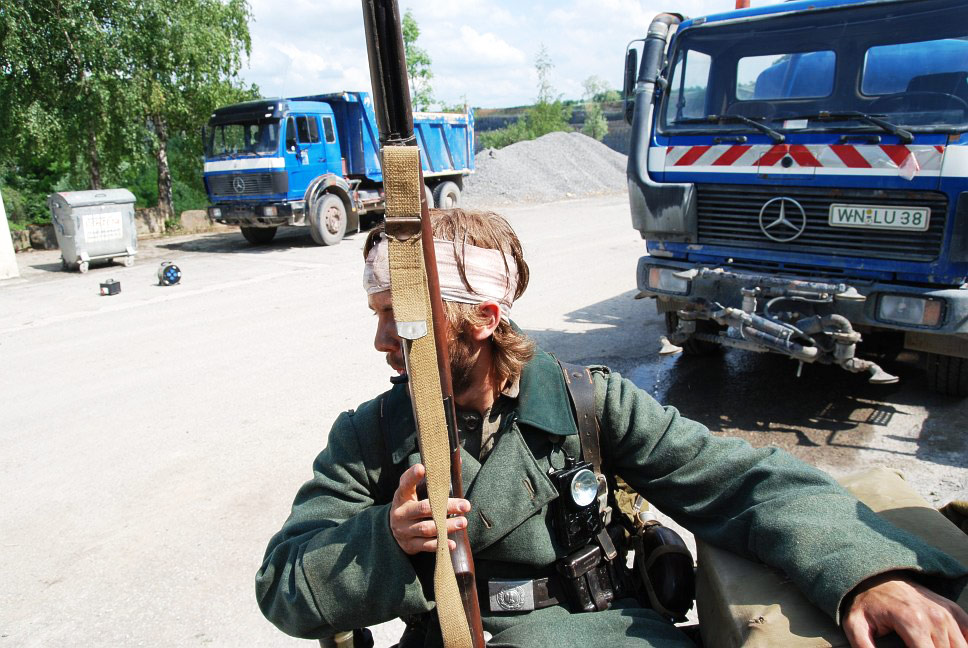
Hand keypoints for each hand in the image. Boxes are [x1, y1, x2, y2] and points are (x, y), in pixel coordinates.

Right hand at [389, 463, 469, 554]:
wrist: (393, 530)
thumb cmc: (410, 505)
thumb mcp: (413, 491)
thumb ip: (429, 480)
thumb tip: (456, 459)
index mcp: (402, 496)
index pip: (406, 483)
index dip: (413, 476)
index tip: (423, 468)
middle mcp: (401, 512)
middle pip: (424, 508)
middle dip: (446, 507)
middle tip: (465, 505)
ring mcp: (404, 530)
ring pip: (427, 528)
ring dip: (446, 526)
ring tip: (463, 522)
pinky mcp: (409, 545)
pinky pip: (425, 545)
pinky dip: (440, 544)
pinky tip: (452, 543)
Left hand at [844, 573, 967, 647]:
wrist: (877, 576)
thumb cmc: (866, 604)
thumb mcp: (855, 625)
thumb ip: (864, 647)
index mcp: (913, 622)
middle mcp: (935, 617)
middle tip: (912, 647)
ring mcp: (946, 613)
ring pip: (961, 647)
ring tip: (924, 646)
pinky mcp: (953, 611)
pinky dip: (962, 643)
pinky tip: (946, 645)